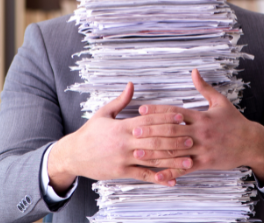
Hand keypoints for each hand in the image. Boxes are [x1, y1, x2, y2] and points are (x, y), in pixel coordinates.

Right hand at [47, 82, 195, 192]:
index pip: (148, 120)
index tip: (181, 115)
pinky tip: (172, 179)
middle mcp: (125, 143)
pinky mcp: (121, 172)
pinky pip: (143, 175)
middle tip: (191, 138)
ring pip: (152, 158)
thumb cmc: (89, 133)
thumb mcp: (103, 113)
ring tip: (188, 159)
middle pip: (154, 139)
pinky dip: (159, 178)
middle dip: (174, 139)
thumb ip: (120, 100)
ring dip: (172, 159)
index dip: (165, 117)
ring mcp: (124, 158)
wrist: (73, 155)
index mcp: (122, 127)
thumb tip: (131, 85)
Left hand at [133, 69, 263, 184]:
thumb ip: (204, 88)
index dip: (157, 111)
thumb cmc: (234, 122)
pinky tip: (157, 175)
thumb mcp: (220, 102)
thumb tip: (194, 71)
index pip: (175, 112)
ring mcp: (202, 149)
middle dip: (151, 132)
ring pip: (175, 150)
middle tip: (134, 132)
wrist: (252, 143)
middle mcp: (200, 132)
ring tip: (138, 152)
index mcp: (201, 116)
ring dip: (155, 152)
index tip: (141, 110)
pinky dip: (170, 172)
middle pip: (171, 131)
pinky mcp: (205, 163)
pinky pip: (185, 168)